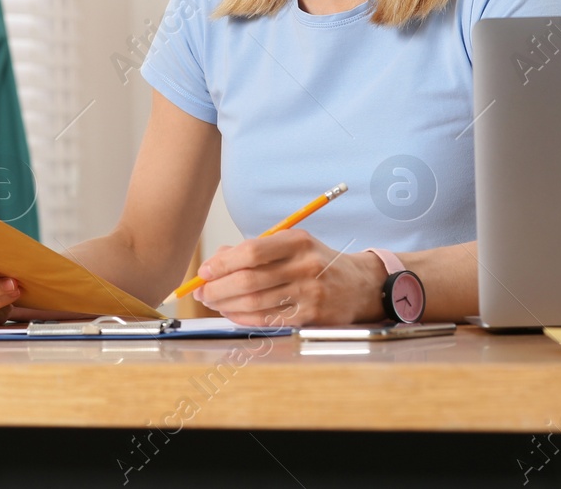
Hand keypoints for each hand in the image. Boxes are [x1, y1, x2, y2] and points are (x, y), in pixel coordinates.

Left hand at [194, 230, 387, 326]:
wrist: (359, 285)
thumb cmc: (315, 262)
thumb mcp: (292, 245)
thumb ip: (255, 250)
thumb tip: (215, 262)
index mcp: (297, 241)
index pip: (251, 251)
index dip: (222, 263)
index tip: (204, 272)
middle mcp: (304, 266)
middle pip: (249, 280)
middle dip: (217, 288)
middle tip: (202, 291)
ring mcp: (309, 293)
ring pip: (255, 302)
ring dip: (226, 305)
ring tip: (213, 302)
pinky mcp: (310, 316)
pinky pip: (268, 320)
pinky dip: (243, 318)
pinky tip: (233, 313)